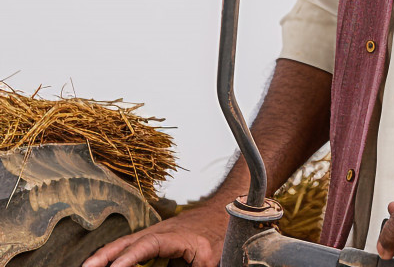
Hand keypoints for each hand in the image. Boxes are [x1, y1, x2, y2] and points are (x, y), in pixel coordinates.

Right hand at [81, 202, 228, 266]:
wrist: (226, 211)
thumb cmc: (220, 236)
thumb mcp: (209, 261)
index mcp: (179, 237)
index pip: (151, 245)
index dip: (131, 257)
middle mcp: (164, 231)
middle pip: (131, 241)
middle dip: (107, 255)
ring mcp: (158, 231)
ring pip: (128, 241)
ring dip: (106, 254)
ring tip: (88, 266)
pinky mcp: (156, 237)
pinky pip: (132, 244)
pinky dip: (116, 253)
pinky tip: (103, 261)